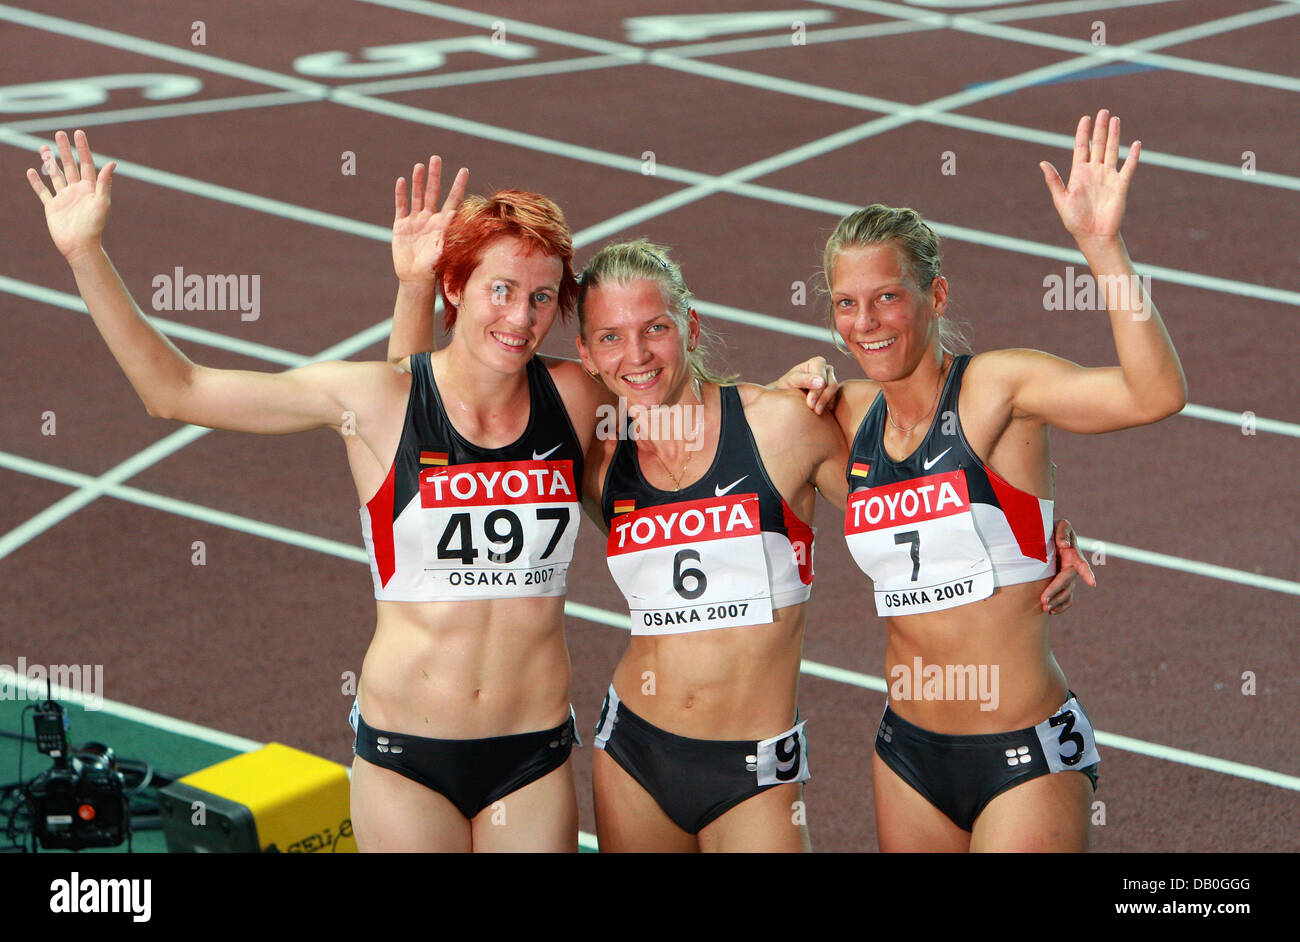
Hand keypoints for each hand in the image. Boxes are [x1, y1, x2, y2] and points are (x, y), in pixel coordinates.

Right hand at [26, 129, 116, 262]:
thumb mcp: (102, 202)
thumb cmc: (94, 225)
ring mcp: (64, 198)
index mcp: (90, 188)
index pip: (86, 163)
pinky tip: (31, 171)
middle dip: (65, 149)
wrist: (80, 245)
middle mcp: (77, 191)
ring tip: (43, 147)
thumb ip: (105, 182)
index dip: (82, 148)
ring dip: (49, 161)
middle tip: (59, 133)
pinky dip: (36, 182)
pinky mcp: (52, 207)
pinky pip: (43, 192)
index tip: (78, 133)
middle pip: (69, 165)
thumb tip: (112, 163)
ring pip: (55, 175)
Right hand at [392, 156, 467, 285]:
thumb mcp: (444, 251)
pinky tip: (402, 181)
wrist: (415, 278)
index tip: (464, 170)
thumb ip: (448, 234)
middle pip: (433, 192)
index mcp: (444, 224)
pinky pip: (401, 206)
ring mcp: (416, 220)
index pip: (453, 200)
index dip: (458, 185)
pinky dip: (401, 194)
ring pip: (417, 196)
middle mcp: (430, 219)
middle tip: (436, 158)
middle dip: (435, 176)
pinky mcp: (401, 225)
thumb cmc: (433, 268)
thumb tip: (455, 216)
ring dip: (418, 181)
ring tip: (420, 166)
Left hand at [770, 355, 839, 413]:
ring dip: (826, 403)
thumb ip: (804, 380)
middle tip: (815, 411)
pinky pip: (835, 399)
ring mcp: (831, 379)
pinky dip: (828, 406)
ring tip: (816, 412)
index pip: (823, 378)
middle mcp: (827, 369)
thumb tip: (821, 382)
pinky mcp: (832, 390)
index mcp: (818, 362)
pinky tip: (819, 411)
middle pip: (831, 385)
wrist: (787, 393)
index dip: (817, 392)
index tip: (810, 404)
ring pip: (834, 393)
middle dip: (823, 399)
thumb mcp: (792, 381)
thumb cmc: (787, 385)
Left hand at [1039, 109, 1138, 244]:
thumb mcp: (1061, 199)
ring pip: (1112, 151)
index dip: (1083, 133)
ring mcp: (1108, 177)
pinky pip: (1128, 167)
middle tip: (1103, 111)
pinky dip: (1133, 156)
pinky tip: (1136, 143)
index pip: (1082, 148)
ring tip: (1115, 119)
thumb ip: (1054, 180)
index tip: (1085, 118)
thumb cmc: (1075, 220)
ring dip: (1114, 135)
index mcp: (1079, 173)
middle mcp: (1094, 172)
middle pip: (1098, 144)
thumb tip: (1042, 162)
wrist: (1093, 235)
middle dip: (1100, 128)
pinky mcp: (1121, 185)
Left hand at [1041, 518, 1095, 613]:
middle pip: (1067, 583)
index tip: (1093, 582)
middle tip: (1044, 601)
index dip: (1087, 573)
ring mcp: (1070, 578)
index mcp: (1074, 555)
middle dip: (1056, 592)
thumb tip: (1063, 544)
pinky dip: (1061, 606)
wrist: (1049, 536)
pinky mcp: (1064, 584)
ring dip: (1057, 601)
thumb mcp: (1060, 525)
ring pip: (1067, 594)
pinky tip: (1051, 611)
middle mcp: (1073, 569)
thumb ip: (1062, 532)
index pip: (1081, 565)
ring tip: (1045, 607)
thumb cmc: (1055, 529)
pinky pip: (1067, 599)